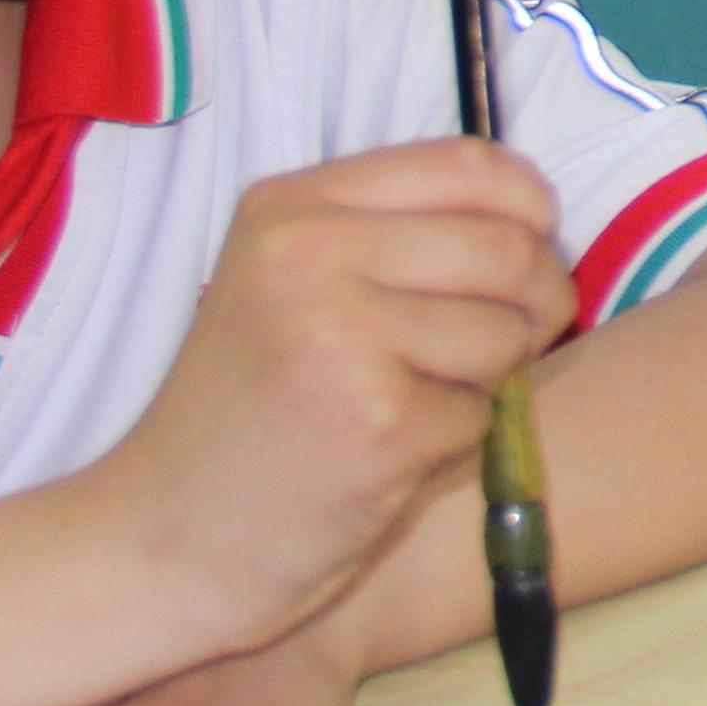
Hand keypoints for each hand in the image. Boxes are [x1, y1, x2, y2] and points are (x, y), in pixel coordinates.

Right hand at [78, 141, 570, 663]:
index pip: (471, 165)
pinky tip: (386, 454)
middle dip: (536, 301)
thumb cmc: (254, 412)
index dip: (530, 212)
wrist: (165, 539)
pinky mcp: (378, 420)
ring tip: (413, 401)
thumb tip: (541, 221)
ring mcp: (342, 336)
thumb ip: (399, 235)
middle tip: (504, 344)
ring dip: (490, 379)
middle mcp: (310, 254)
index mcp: (293, 206)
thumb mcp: (296, 284)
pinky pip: (482, 413)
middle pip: (508, 249)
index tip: (529, 251)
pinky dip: (456, 441)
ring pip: (507, 332)